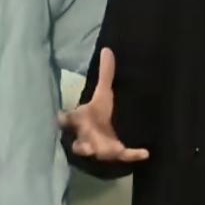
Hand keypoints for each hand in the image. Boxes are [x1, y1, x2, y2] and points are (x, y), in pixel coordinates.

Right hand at [58, 47, 149, 162]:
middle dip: (80, 144)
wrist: (112, 129)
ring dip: (100, 151)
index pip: (67, 120)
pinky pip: (125, 155)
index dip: (63, 120)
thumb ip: (105, 74)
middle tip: (84, 146)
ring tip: (107, 150)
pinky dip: (134, 154)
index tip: (59, 118)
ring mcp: (99, 147)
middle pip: (78, 143)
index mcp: (80, 120)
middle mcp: (86, 136)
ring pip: (96, 152)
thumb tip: (107, 49)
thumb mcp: (104, 93)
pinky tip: (145, 152)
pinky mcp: (115, 153)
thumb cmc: (101, 113)